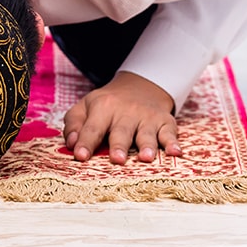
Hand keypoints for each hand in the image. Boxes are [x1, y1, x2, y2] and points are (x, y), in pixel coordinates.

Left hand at [62, 71, 182, 164]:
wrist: (139, 86)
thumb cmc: (107, 105)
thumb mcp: (86, 107)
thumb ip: (74, 124)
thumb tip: (72, 144)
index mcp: (103, 107)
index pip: (92, 127)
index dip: (86, 142)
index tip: (80, 156)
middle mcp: (126, 112)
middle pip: (121, 131)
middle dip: (119, 145)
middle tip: (116, 159)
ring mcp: (146, 117)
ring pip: (146, 133)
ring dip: (147, 145)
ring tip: (146, 157)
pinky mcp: (164, 121)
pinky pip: (170, 132)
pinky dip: (173, 142)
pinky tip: (175, 152)